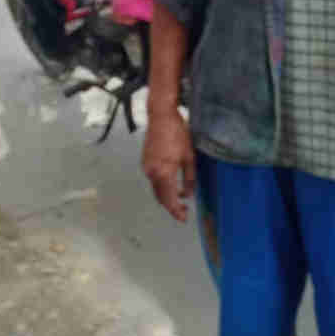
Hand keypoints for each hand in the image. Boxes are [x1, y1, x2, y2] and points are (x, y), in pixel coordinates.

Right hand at [142, 106, 196, 221]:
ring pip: (156, 188)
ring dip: (166, 196)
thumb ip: (189, 178)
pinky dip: (162, 185)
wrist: (161, 117)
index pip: (169, 199)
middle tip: (184, 211)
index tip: (183, 219)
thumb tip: (189, 195)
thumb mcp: (189, 157)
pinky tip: (171, 183)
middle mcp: (151, 172)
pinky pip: (153, 179)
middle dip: (171, 206)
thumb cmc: (178, 134)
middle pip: (160, 197)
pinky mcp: (145, 161)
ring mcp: (146, 167)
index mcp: (164, 173)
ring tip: (180, 198)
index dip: (176, 211)